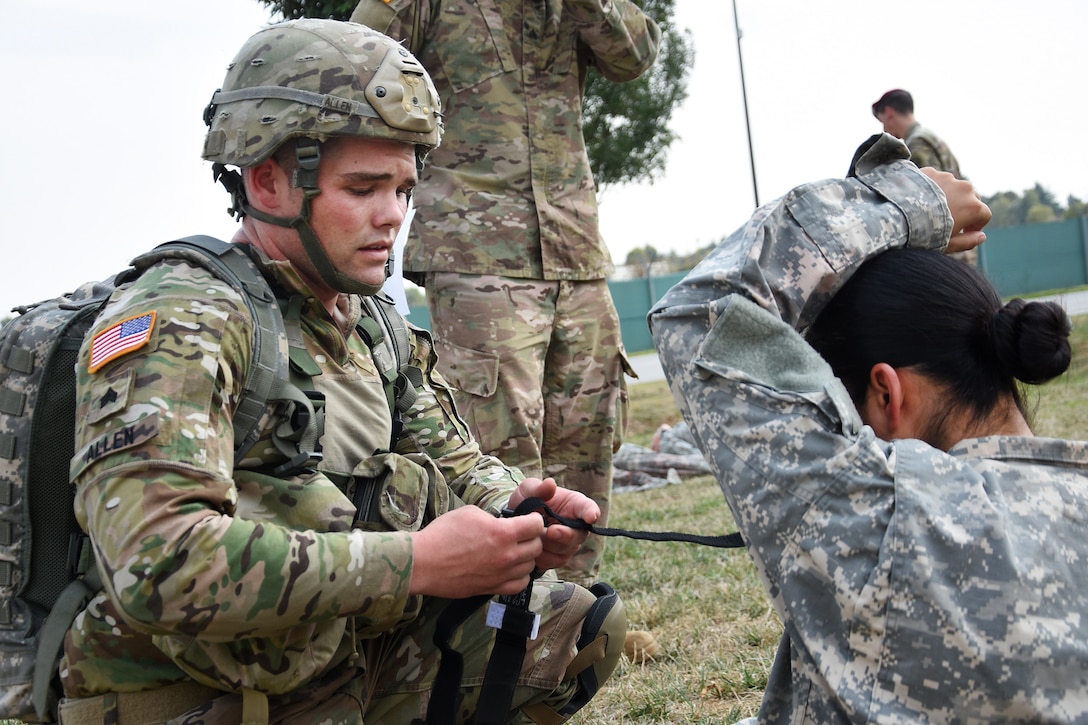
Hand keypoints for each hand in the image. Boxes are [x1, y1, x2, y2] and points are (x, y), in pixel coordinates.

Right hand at [409, 505, 544, 597]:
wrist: (423, 562)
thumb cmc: (443, 534)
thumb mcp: (470, 512)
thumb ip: (493, 518)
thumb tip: (503, 524)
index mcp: (503, 533)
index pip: (536, 526)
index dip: (534, 520)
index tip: (528, 519)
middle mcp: (507, 555)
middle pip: (537, 547)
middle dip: (532, 538)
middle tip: (522, 534)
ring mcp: (501, 575)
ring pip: (530, 566)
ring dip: (526, 557)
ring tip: (515, 551)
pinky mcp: (492, 588)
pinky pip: (519, 585)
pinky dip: (520, 576)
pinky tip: (511, 569)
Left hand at [509, 478, 599, 571]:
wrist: (515, 522)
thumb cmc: (527, 500)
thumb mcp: (529, 489)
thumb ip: (539, 488)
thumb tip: (550, 484)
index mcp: (575, 504)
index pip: (588, 508)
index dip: (591, 512)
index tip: (591, 516)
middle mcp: (577, 526)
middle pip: (579, 535)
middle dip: (565, 535)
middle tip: (550, 531)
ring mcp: (570, 543)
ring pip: (566, 550)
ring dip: (548, 546)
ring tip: (533, 536)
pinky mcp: (560, 557)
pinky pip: (555, 562)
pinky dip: (543, 557)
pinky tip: (532, 549)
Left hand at [920, 167, 991, 253]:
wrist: (895, 216)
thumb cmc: (922, 235)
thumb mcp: (947, 244)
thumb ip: (968, 241)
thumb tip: (981, 236)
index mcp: (973, 207)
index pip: (984, 215)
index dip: (976, 225)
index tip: (965, 230)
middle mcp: (965, 188)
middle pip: (972, 198)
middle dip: (965, 209)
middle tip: (949, 221)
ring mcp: (947, 177)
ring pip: (954, 187)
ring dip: (949, 197)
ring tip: (931, 210)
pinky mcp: (930, 172)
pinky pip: (936, 180)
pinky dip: (932, 189)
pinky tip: (919, 200)